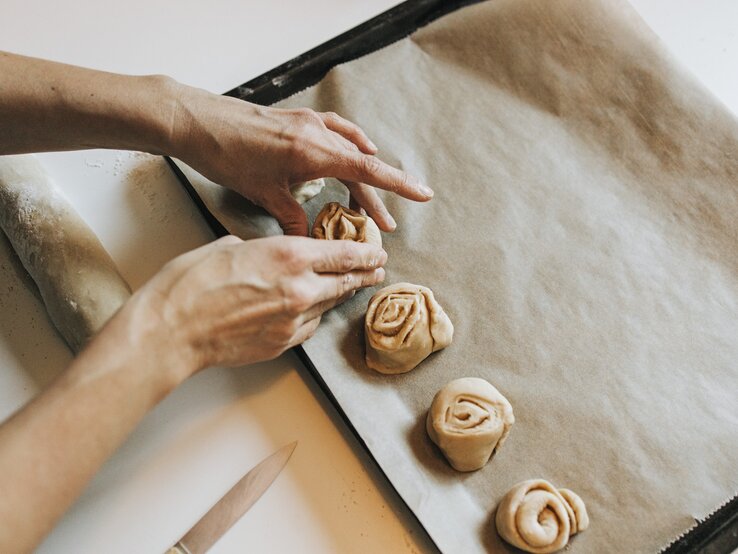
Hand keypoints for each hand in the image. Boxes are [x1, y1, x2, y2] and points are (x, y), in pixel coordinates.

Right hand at [135, 235, 385, 374]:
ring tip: (351, 287)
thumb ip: (259, 250)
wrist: (172, 330)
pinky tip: (312, 309)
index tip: (377, 252)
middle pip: (346, 280)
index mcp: (289, 256)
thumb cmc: (190, 284)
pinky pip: (309, 325)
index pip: (344, 253)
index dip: (365, 253)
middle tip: (378, 270)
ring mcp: (294, 319)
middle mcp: (301, 288)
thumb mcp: (228, 246)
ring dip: (342, 294)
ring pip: (330, 304)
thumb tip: (264, 255)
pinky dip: (314, 315)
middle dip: (365, 274)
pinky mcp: (283, 343)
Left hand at [170, 85, 433, 234]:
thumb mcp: (263, 193)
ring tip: (366, 206)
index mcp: (313, 151)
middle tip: (385, 227)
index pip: (367, 170)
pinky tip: (353, 154)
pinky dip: (348, 147)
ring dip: (360, 178)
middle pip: (360, 167)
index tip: (423, 195)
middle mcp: (317, 133)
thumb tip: (310, 239)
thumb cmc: (226, 155)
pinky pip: (336, 132)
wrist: (197, 122)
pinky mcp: (298, 120)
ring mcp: (308, 123)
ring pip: (348, 152)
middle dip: (375, 198)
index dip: (398, 185)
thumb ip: (293, 216)